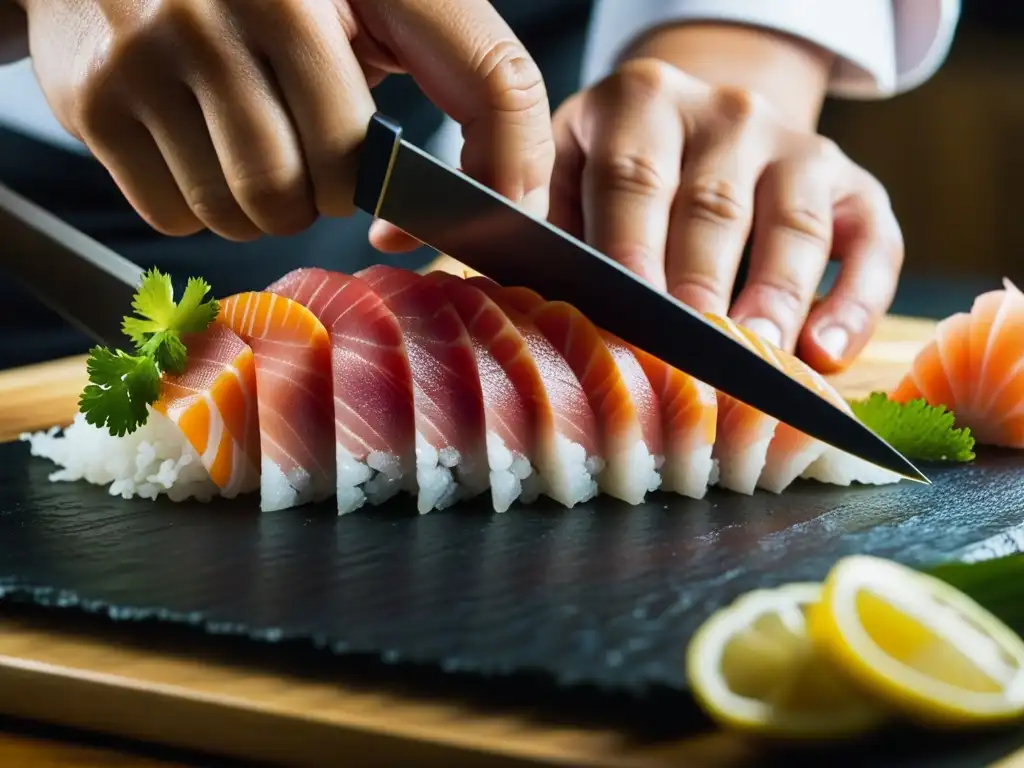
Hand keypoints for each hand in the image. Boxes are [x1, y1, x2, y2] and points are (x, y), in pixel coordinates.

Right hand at [17, 0, 553, 240]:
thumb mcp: (363, 1)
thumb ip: (445, 71)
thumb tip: (500, 201)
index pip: (492, 79)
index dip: (503, 173)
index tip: (479, 226)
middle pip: (343, 178)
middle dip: (334, 192)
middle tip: (310, 157)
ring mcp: (169, 36)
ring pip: (259, 208)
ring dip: (266, 207)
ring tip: (251, 148)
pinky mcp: (101, 93)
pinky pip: (182, 216)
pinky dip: (198, 207)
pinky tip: (192, 149)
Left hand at [547, 59, 902, 372]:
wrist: (703, 128)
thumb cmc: (616, 179)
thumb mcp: (568, 174)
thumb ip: (548, 225)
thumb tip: (523, 301)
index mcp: (640, 104)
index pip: (634, 178)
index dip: (631, 251)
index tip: (627, 319)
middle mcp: (727, 114)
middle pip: (715, 207)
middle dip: (702, 287)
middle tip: (689, 359)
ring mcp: (798, 146)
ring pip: (796, 225)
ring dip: (777, 300)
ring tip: (758, 365)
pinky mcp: (855, 185)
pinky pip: (872, 243)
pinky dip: (856, 303)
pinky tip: (826, 355)